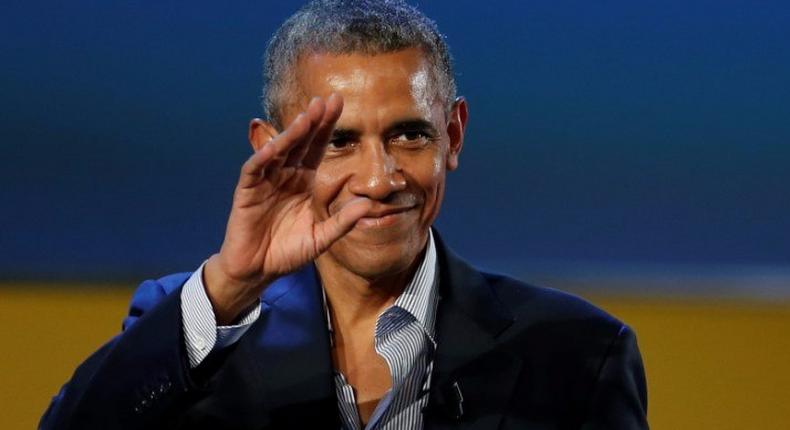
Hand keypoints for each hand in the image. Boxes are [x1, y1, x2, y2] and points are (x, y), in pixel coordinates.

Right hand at [203, 94, 371, 323]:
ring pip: (279, 151)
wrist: (258, 270)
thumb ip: (342, 222)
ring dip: (292, 134)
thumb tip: (367, 205)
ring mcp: (265, 181)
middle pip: (300, 142)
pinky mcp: (247, 192)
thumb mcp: (321, 238)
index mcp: (304, 181)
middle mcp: (285, 175)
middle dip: (313, 121)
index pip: (317, 148)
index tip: (339, 103)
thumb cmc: (288, 252)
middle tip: (326, 100)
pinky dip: (263, 157)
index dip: (327, 127)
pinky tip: (275, 146)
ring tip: (306, 117)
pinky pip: (255, 170)